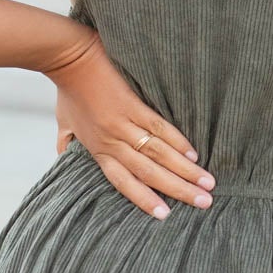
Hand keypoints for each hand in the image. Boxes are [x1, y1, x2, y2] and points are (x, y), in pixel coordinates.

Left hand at [49, 32, 214, 219]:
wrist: (68, 57)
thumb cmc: (68, 90)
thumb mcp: (64, 124)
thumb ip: (67, 144)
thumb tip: (64, 158)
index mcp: (98, 150)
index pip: (124, 182)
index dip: (145, 200)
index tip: (166, 215)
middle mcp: (112, 142)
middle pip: (148, 174)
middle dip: (178, 190)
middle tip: (204, 203)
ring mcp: (123, 124)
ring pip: (158, 155)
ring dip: (185, 171)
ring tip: (208, 184)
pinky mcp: (132, 104)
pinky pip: (158, 128)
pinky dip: (177, 142)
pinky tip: (193, 154)